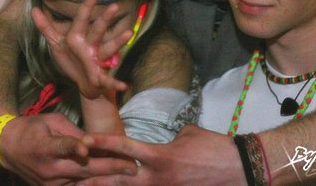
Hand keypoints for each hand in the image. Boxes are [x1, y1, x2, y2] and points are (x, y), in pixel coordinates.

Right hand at [0, 113, 136, 184]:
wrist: (8, 148)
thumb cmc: (33, 128)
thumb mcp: (52, 121)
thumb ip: (74, 133)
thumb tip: (97, 141)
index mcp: (45, 146)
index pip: (62, 147)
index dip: (74, 147)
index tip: (86, 149)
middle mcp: (48, 169)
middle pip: (83, 169)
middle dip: (110, 168)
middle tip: (132, 167)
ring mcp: (50, 183)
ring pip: (83, 184)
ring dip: (106, 181)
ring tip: (128, 178)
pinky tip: (110, 184)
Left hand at [32, 0, 129, 99]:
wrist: (84, 84)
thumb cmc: (72, 60)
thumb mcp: (57, 44)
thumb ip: (46, 27)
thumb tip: (34, 9)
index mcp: (78, 37)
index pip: (82, 19)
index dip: (87, 6)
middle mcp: (90, 46)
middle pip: (98, 30)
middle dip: (105, 19)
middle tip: (115, 6)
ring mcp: (97, 60)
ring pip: (108, 49)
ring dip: (118, 42)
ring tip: (129, 33)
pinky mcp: (101, 77)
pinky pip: (109, 80)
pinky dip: (116, 83)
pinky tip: (124, 86)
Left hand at [79, 125, 243, 184]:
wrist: (242, 169)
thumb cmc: (216, 147)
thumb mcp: (188, 134)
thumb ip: (166, 139)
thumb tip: (159, 143)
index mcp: (160, 157)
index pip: (125, 147)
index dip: (103, 142)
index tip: (83, 139)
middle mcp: (158, 178)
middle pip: (118, 180)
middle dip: (94, 180)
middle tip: (73, 178)